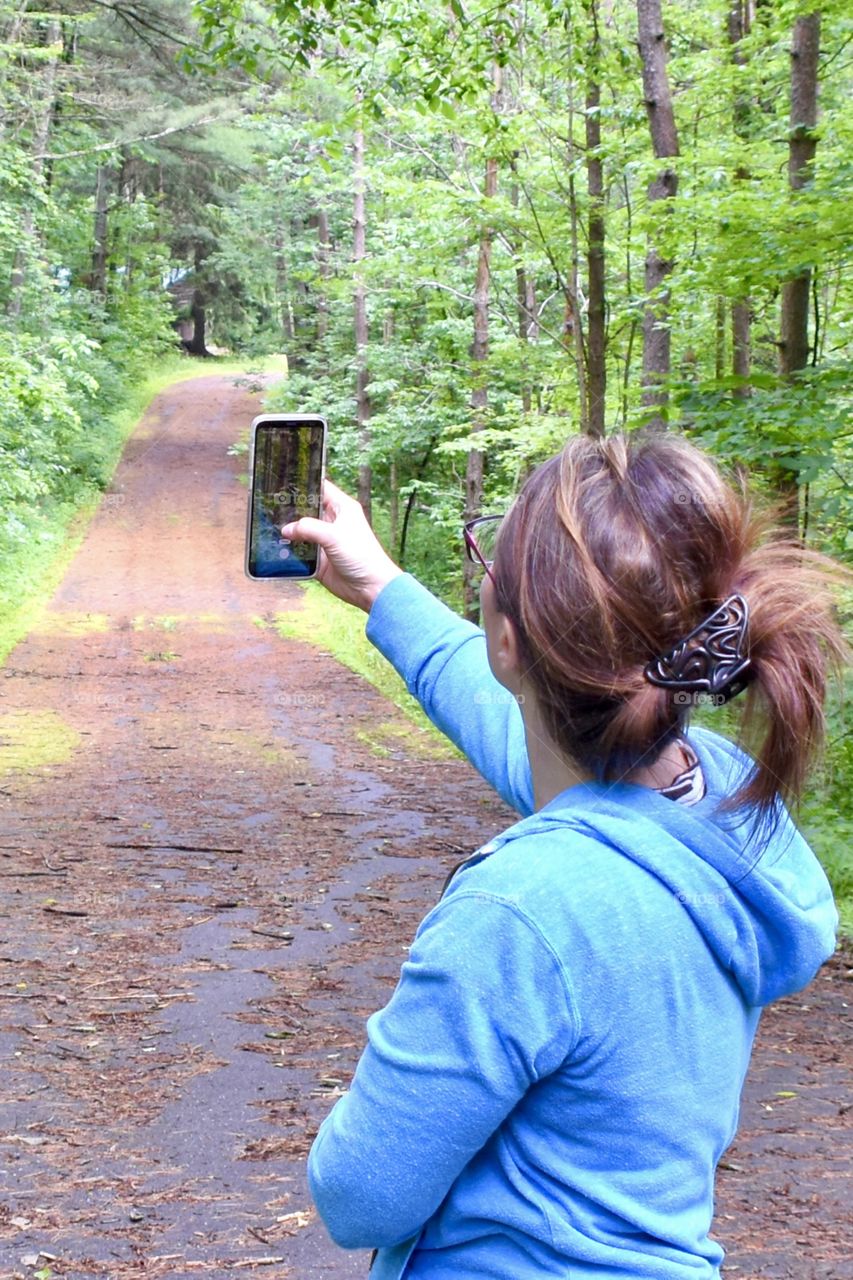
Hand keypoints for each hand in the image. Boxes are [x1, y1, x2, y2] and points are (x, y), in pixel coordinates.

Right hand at [281, 479, 402, 612]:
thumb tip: (287, 529)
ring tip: (267, 526)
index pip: (320, 488)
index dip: (304, 484)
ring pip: (300, 531)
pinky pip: (300, 552)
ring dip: (288, 532)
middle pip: (306, 510)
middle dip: (290, 509)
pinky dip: (289, 551)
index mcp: (341, 508)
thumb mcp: (334, 535)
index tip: (284, 482)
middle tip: (269, 506)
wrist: (369, 587)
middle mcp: (332, 522)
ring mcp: (324, 540)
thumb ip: (308, 528)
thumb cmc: (362, 556)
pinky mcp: (319, 559)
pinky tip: (275, 548)